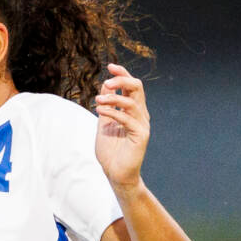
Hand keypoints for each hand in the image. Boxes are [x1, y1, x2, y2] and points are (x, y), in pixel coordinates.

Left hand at [94, 64, 150, 190]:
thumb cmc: (111, 151)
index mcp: (133, 111)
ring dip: (112, 98)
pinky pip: (127, 118)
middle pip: (137, 87)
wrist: (116, 173)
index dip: (122, 74)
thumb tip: (105, 85)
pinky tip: (101, 111)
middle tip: (106, 82)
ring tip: (97, 100)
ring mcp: (142, 125)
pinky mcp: (141, 135)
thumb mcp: (104, 124)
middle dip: (121, 80)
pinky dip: (113, 112)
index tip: (110, 66)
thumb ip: (106, 106)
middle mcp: (140, 115)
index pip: (132, 86)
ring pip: (132, 101)